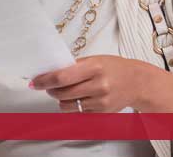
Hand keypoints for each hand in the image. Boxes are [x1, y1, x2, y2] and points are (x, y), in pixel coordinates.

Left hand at [30, 55, 155, 112]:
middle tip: (48, 86)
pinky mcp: (102, 113)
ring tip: (65, 91)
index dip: (44, 81)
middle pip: (62, 93)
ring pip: (68, 105)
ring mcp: (100, 101)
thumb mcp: (94, 60)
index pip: (62, 77)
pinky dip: (73, 106)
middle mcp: (98, 85)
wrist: (137, 82)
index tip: (35, 82)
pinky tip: (78, 98)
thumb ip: (74, 66)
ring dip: (61, 99)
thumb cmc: (114, 68)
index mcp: (94, 67)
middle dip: (50, 90)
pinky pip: (78, 112)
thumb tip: (50, 72)